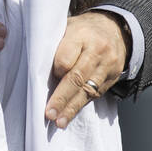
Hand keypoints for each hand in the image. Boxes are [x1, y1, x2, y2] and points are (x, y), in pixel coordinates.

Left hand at [44, 11, 127, 127]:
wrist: (114, 28)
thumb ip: (54, 46)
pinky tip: (70, 114)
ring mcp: (108, 65)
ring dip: (72, 108)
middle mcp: (97, 50)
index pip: (65, 58)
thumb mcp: (65, 28)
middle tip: (50, 113)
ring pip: (88, 90)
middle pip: (77, 78)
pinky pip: (96, 94)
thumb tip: (37, 70)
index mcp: (81, 34)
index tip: (45, 79)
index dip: (56, 71)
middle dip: (62, 98)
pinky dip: (81, 105)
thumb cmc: (80, 31)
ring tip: (59, 122)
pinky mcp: (114, 77)